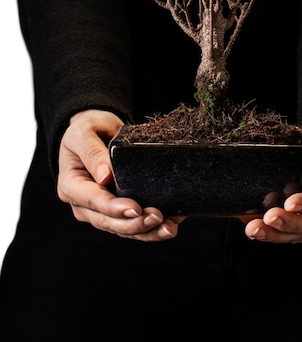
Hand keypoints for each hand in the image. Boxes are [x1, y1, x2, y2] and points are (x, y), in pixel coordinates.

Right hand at [57, 109, 179, 240]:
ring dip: (146, 231)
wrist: (96, 131)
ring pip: (122, 229)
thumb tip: (105, 176)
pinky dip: (151, 228)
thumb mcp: (84, 132)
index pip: (93, 201)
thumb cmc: (88, 129)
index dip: (114, 208)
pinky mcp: (116, 211)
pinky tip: (170, 224)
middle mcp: (83, 204)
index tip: (135, 209)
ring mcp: (99, 211)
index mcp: (71, 185)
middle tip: (158, 217)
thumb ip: (92, 152)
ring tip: (169, 228)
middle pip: (108, 222)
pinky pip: (132, 224)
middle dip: (134, 224)